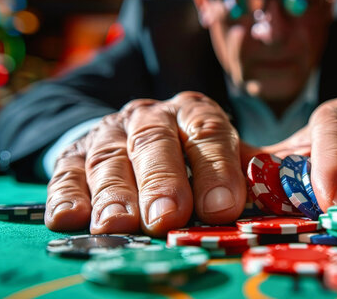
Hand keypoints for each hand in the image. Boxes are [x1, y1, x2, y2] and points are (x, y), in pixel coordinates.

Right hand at [44, 92, 247, 236]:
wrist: (134, 134)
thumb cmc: (190, 156)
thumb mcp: (222, 155)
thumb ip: (242, 175)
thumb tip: (271, 208)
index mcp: (194, 111)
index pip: (209, 131)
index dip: (216, 169)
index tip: (222, 208)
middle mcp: (151, 116)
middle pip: (155, 142)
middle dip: (162, 180)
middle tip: (167, 217)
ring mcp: (109, 132)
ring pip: (110, 157)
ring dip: (114, 193)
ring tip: (118, 225)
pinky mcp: (73, 152)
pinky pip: (65, 171)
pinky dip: (66, 194)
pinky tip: (69, 217)